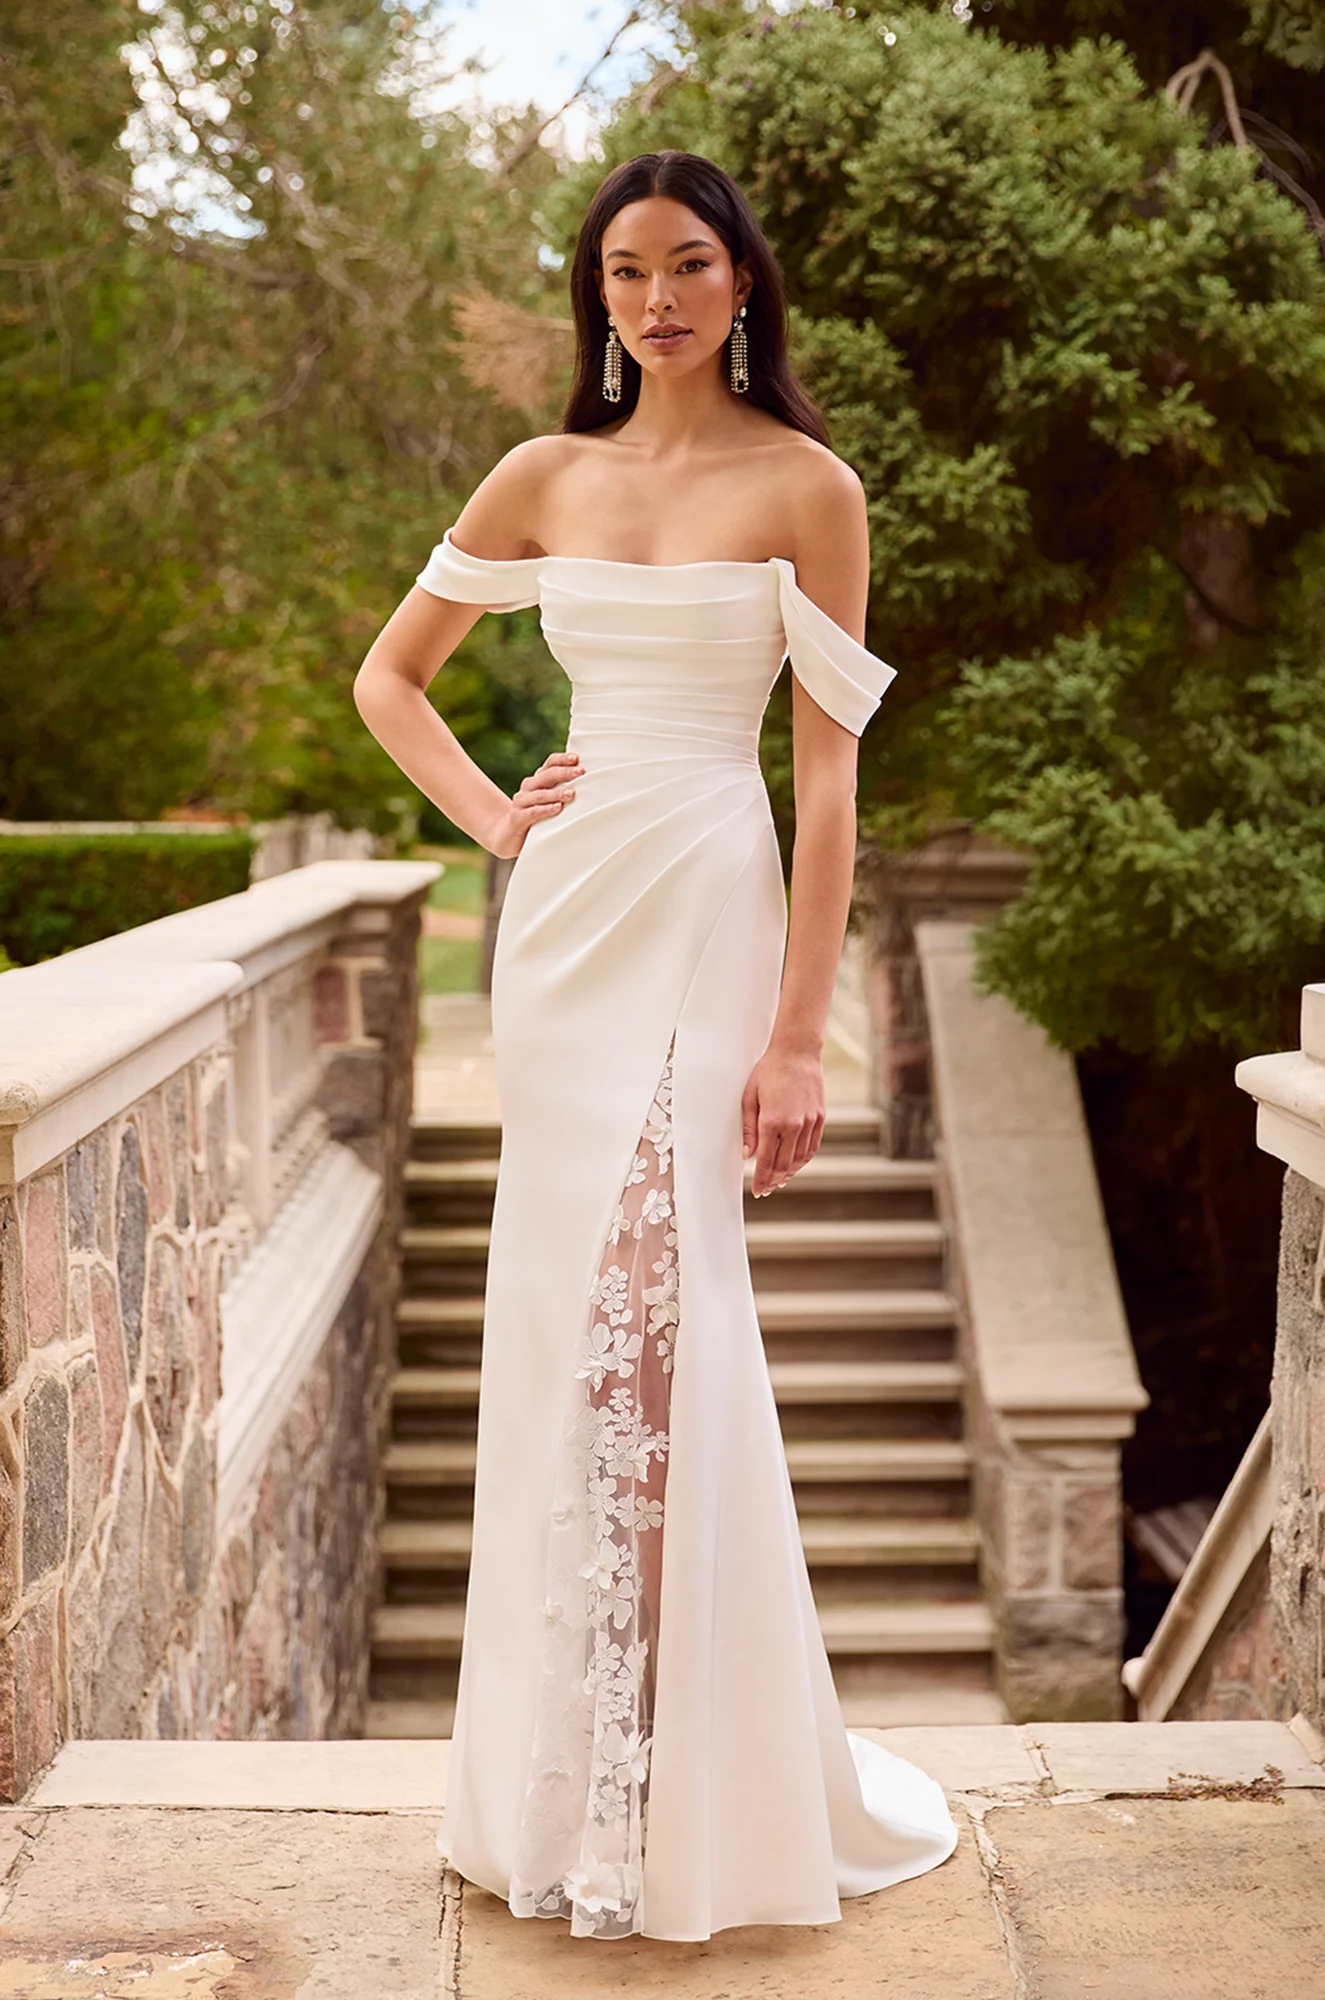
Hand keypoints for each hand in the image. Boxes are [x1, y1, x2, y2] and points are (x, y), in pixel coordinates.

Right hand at [488, 751, 583, 858]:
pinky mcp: (517, 818)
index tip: (577, 758)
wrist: (507, 836)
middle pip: (546, 775)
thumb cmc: (536, 817)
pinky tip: (557, 808)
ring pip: (540, 794)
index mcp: (537, 780)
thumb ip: (562, 791)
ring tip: (572, 794)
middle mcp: (528, 787)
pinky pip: (533, 812)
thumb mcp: (548, 801)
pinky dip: (546, 810)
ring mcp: (521, 802)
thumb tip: (591, 784)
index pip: (550, 764)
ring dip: (557, 793)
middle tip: (580, 772)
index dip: (562, 759)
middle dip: (564, 773)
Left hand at [741, 1043, 825, 1197]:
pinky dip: (804, 1160)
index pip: (765, 1160)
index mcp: (771, 1121)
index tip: (757, 1190)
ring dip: (790, 1173)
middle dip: (773, 1180)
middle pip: (783, 1164)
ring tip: (780, 1181)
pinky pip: (812, 1147)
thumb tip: (747, 1154)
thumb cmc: (768, 1072)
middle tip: (766, 1189)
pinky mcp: (819, 1118)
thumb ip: (748, 1128)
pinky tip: (796, 1165)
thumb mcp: (750, 1097)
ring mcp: (809, 1122)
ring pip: (800, 1158)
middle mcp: (792, 1125)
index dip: (761, 1179)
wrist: (797, 1053)